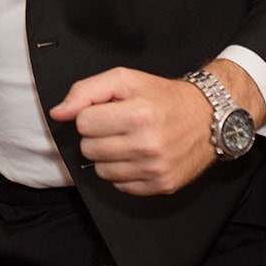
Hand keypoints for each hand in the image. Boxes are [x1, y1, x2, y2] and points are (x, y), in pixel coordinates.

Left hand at [48, 67, 217, 195]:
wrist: (207, 117)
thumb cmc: (162, 96)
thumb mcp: (123, 80)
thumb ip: (85, 91)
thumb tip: (58, 113)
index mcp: (138, 114)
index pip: (83, 123)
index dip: (91, 115)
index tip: (107, 111)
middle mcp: (148, 144)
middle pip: (89, 149)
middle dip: (97, 136)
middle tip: (117, 126)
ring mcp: (155, 169)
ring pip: (101, 171)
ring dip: (108, 156)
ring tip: (127, 140)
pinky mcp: (162, 186)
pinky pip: (120, 186)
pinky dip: (123, 172)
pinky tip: (137, 156)